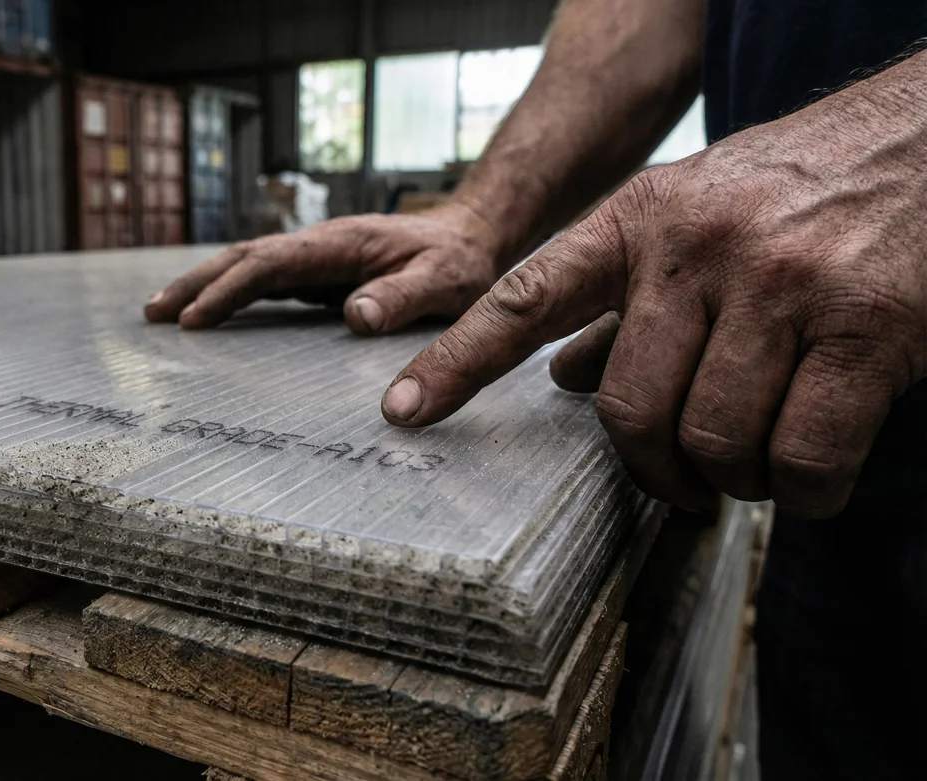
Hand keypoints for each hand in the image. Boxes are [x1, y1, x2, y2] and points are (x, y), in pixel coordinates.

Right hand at [144, 204, 504, 333]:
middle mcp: (318, 245)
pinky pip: (263, 281)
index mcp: (339, 244)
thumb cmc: (459, 264)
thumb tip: (353, 316)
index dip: (229, 289)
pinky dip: (228, 293)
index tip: (194, 318)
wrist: (471, 238)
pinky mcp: (318, 273)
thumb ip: (402, 298)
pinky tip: (207, 312)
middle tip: (153, 313)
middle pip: (243, 257)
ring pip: (246, 265)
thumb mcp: (444, 283)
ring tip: (160, 312)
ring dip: (202, 285)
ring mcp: (315, 258)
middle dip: (195, 283)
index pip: (270, 263)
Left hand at [379, 66, 926, 517]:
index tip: (403, 411)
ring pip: (714, 441)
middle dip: (652, 471)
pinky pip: (805, 456)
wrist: (925, 140)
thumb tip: (562, 375)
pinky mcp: (868, 327)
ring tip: (754, 467)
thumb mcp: (689, 220)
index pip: (524, 297)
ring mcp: (783, 285)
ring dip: (730, 482)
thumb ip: (623, 297)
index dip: (459, 361)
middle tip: (681, 483)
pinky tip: (811, 479)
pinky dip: (804, 493)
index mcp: (639, 218)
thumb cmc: (792, 195)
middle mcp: (700, 247)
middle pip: (627, 410)